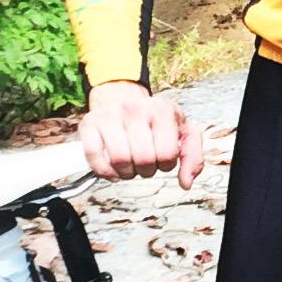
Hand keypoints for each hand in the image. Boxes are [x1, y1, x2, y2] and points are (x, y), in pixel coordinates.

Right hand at [76, 82, 205, 187]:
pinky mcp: (89, 124)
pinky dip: (105, 172)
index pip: (166, 155)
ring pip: (119, 160)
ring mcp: (109, 114)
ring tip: (130, 164)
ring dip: (127, 173)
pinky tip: (113, 168)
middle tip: (145, 163)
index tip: (162, 157)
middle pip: (143, 160)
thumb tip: (186, 182)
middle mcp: (135, 108)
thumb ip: (193, 157)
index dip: (166, 165)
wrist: (123, 98)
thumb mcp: (182, 132)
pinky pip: (94, 157)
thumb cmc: (155, 121)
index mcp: (162, 109)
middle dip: (147, 170)